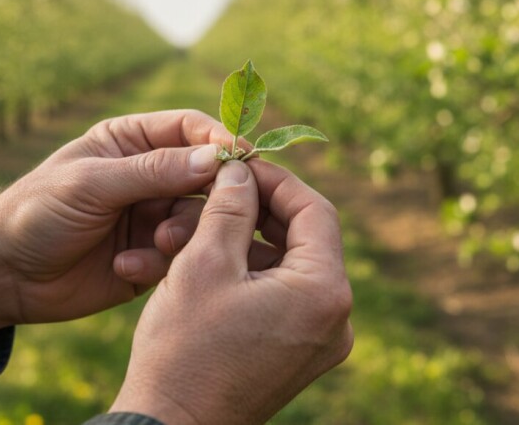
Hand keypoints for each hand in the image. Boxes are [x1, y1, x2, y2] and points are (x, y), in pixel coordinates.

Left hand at [0, 110, 235, 334]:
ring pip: (199, 218)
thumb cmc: (37, 212)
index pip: (189, 130)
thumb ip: (153, 171)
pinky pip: (182, 254)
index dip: (219, 142)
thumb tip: (216, 159)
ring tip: (158, 244)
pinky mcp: (152, 254)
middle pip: (205, 176)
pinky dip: (162, 261)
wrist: (6, 275)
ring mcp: (152, 215)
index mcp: (131, 141)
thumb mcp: (92, 184)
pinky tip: (127, 268)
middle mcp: (149, 176)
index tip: (243, 159)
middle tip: (212, 213)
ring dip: (184, 232)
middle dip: (209, 195)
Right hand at [110, 160, 353, 424]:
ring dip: (238, 244)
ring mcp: (318, 341)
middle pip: (301, 239)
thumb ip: (230, 206)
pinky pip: (276, 297)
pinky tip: (198, 262)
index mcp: (324, 293)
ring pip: (283, 267)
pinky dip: (242, 275)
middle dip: (252, 212)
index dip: (275, 180)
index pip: (314, 211)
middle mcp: (335, 319)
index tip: (239, 164)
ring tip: (183, 233)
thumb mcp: (204, 262)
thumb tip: (241, 170)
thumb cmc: (184, 349)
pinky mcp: (296, 354)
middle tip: (211, 192)